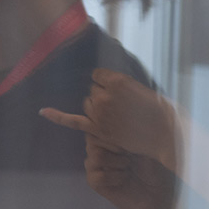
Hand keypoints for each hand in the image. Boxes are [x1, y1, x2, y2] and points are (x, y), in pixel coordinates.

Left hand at [40, 68, 180, 170]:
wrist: (165, 134)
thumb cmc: (159, 110)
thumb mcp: (141, 88)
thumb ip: (121, 86)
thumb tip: (108, 85)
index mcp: (118, 81)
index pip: (98, 75)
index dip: (107, 82)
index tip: (119, 90)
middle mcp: (105, 96)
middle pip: (93, 91)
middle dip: (104, 96)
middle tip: (123, 107)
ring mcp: (99, 113)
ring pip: (87, 103)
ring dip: (96, 107)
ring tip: (116, 115)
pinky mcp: (97, 129)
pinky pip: (72, 121)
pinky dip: (57, 116)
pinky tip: (43, 111)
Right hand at [81, 133, 177, 208]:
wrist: (159, 194)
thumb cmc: (157, 167)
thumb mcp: (145, 145)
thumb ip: (126, 133)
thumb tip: (113, 120)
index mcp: (109, 137)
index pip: (98, 126)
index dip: (113, 132)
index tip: (131, 141)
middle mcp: (99, 149)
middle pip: (93, 139)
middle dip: (116, 147)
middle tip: (131, 155)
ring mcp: (94, 166)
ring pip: (95, 156)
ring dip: (118, 162)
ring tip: (129, 167)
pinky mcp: (94, 182)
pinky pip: (98, 175)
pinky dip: (115, 177)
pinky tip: (124, 179)